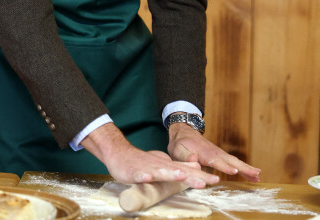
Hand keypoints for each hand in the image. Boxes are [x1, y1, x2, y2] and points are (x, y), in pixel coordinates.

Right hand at [82, 123, 219, 187]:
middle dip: (192, 177)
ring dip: (171, 173)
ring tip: (182, 176)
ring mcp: (147, 168)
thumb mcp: (163, 162)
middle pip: (178, 171)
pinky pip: (138, 174)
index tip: (216, 180)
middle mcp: (160, 166)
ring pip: (160, 171)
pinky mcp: (133, 171)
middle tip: (206, 181)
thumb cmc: (141, 161)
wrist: (118, 152)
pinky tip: (146, 177)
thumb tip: (197, 165)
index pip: (187, 171)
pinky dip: (142, 175)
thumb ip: (179, 165)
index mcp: (167, 166)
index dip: (201, 176)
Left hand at [168, 123, 260, 180]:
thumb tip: (194, 160)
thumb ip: (185, 156)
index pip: (215, 160)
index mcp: (203, 153)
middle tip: (255, 175)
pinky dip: (245, 167)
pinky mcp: (222, 156)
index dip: (224, 166)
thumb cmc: (180, 143)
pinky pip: (235, 162)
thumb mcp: (177, 149)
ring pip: (235, 161)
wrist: (184, 132)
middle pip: (230, 161)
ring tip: (258, 176)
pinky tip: (255, 174)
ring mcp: (220, 154)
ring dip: (247, 168)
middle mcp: (214, 153)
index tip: (234, 171)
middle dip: (243, 168)